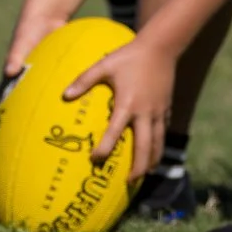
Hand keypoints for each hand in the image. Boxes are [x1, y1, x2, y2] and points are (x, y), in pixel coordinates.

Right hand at [0, 7, 69, 131]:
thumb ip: (16, 54)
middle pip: (17, 110)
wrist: (47, 16)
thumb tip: (10, 71)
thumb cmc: (30, 28)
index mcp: (11, 78)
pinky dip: (59, 108)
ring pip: (35, 107)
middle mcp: (22, 83)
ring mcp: (37, 82)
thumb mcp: (22, 41)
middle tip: (15, 148)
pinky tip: (70, 122)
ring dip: (38, 122)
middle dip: (14, 128)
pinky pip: (55, 97)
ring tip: (45, 143)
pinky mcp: (51, 78)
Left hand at [64, 36, 175, 180]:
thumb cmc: (128, 56)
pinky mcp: (166, 109)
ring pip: (158, 144)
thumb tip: (64, 95)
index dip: (105, 148)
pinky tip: (153, 152)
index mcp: (127, 104)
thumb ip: (84, 80)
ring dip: (151, 162)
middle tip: (129, 183)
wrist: (160, 47)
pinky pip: (163, 132)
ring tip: (143, 175)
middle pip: (144, 148)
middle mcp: (145, 113)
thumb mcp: (104, 65)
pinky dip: (158, 145)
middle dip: (138, 168)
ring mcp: (159, 112)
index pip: (115, 132)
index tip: (95, 160)